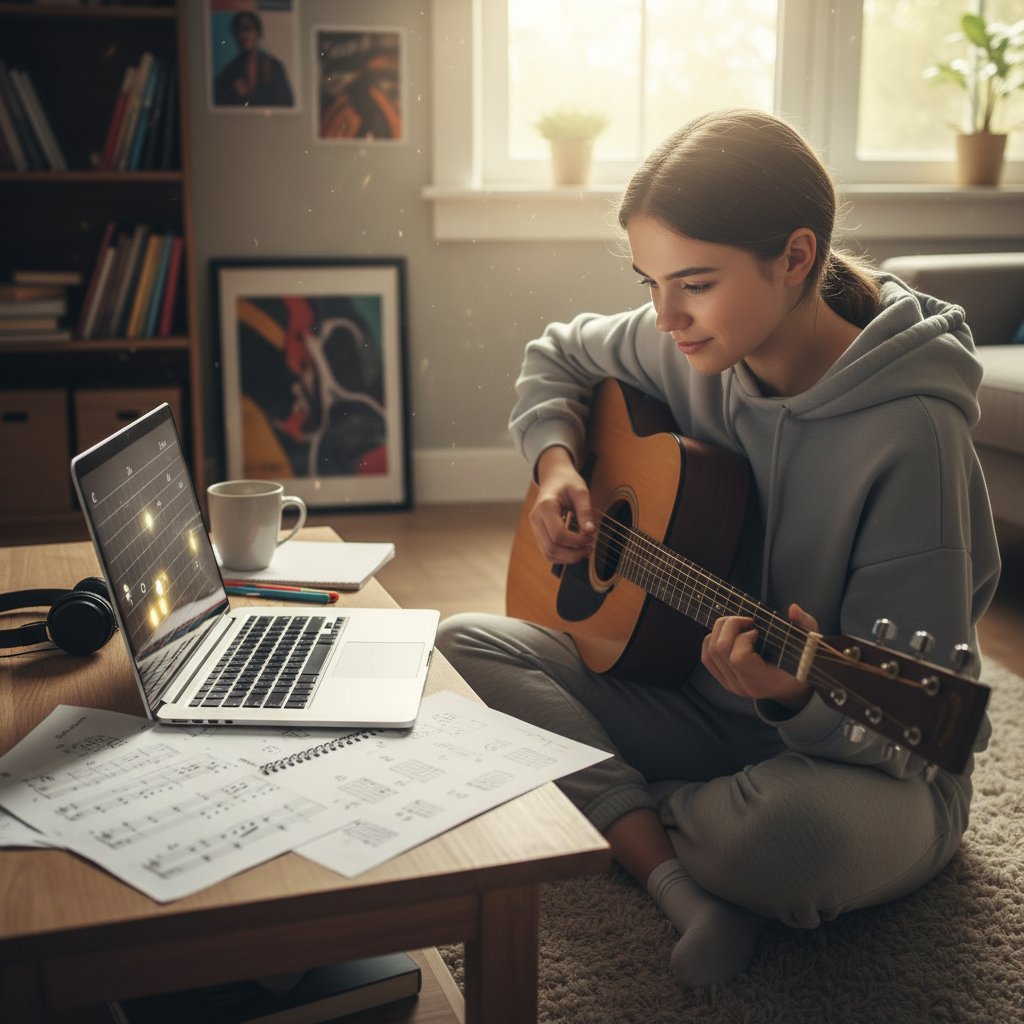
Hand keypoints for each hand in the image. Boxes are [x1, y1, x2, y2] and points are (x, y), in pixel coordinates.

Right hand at [529, 446, 595, 563]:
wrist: (554, 477)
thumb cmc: (568, 482)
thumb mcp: (581, 492)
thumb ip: (585, 512)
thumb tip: (590, 532)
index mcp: (545, 506)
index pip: (558, 534)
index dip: (577, 541)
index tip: (591, 538)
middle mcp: (536, 518)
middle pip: (551, 548)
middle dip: (573, 554)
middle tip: (590, 548)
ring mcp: (535, 527)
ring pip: (548, 553)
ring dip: (568, 558)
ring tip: (585, 551)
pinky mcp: (539, 532)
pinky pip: (548, 551)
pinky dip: (562, 556)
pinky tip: (576, 550)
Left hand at [702, 603, 818, 711]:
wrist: (791, 688)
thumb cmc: (801, 662)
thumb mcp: (809, 643)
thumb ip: (805, 625)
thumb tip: (793, 609)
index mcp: (766, 680)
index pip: (739, 658)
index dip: (743, 638)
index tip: (757, 631)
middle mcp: (745, 685)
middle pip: (720, 650)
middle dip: (729, 626)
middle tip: (745, 621)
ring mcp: (732, 685)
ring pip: (711, 651)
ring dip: (720, 630)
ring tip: (738, 626)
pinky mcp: (723, 681)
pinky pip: (706, 657)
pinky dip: (712, 640)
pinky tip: (727, 634)